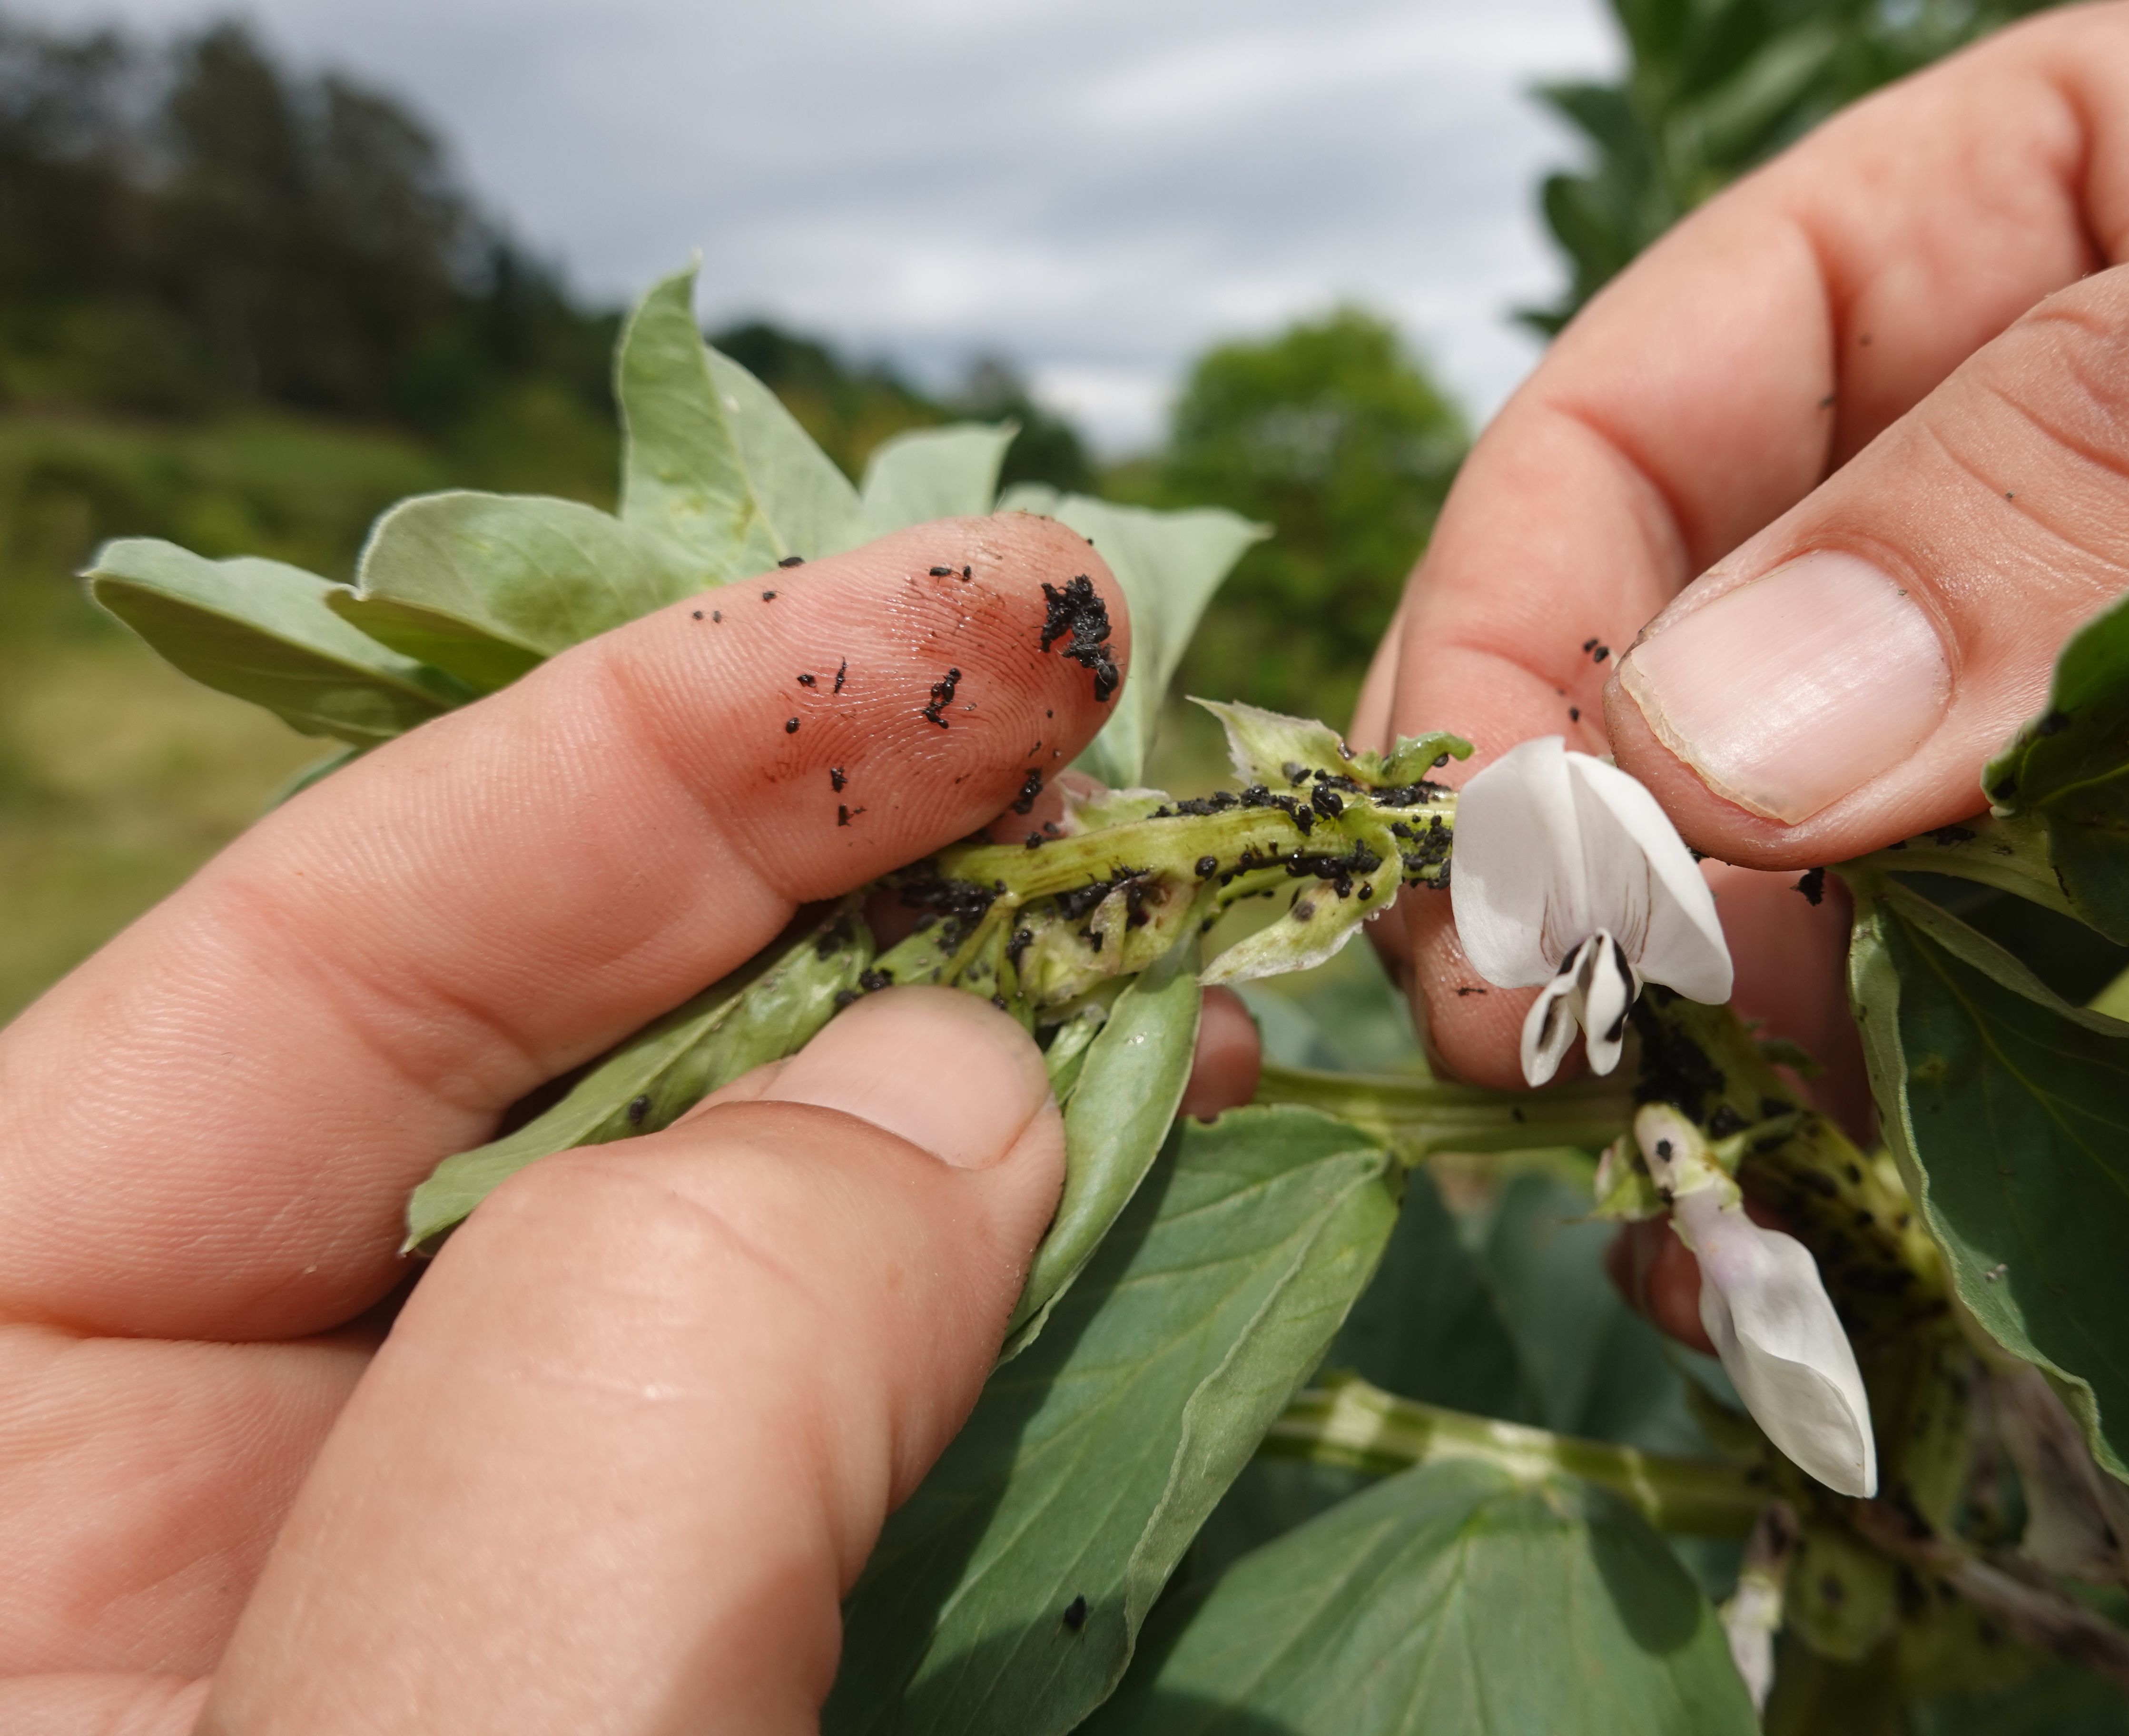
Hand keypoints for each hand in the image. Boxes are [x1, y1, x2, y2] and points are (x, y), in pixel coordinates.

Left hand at [0, 515, 1254, 1731]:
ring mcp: (465, 1569)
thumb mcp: (474, 1711)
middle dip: (838, 854)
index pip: (318, 952)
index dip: (658, 732)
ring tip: (1167, 922)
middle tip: (1102, 718)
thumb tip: (962, 1073)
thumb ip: (666, 1356)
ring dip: (963, 1041)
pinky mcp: (669, 1649)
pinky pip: (833, 1400)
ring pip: (726, 1209)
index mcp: (4, 1447)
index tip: (974, 604)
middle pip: (540, 1040)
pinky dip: (997, 1261)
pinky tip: (1139, 1143)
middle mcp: (222, 1471)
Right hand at [1356, 0, 2128, 1325]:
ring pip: (1869, 877)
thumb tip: (1743, 728)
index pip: (1652, 419)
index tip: (1490, 872)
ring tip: (1728, 1233)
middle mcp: (2055, 472)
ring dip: (1770, 1052)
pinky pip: (2071, 1005)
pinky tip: (1917, 1232)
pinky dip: (1964, 1126)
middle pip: (1721, 684)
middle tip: (1597, 1099)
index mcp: (2048, 219)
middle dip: (1616, 893)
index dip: (1516, 640)